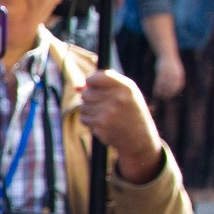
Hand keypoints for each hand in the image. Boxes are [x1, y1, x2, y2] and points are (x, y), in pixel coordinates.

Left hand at [79, 68, 164, 182]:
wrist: (137, 136)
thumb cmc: (129, 111)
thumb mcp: (123, 93)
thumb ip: (103, 85)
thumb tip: (77, 87)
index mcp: (125, 87)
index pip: (97, 77)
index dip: (90, 80)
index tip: (91, 85)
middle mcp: (117, 99)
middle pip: (86, 93)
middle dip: (89, 97)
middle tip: (100, 102)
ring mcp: (108, 113)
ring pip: (83, 106)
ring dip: (89, 110)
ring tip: (103, 114)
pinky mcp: (101, 125)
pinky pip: (84, 118)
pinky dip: (89, 120)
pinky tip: (101, 122)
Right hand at [150, 53, 184, 100]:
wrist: (167, 54)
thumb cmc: (171, 64)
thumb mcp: (175, 70)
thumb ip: (176, 78)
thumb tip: (175, 87)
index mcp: (179, 74)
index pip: (178, 85)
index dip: (174, 91)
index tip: (171, 95)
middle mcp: (174, 74)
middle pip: (171, 87)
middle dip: (168, 93)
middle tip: (165, 98)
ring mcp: (167, 73)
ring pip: (164, 85)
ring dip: (161, 92)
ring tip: (159, 96)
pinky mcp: (160, 73)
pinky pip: (158, 82)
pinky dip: (156, 88)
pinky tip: (155, 92)